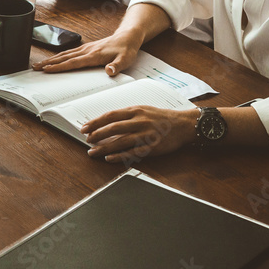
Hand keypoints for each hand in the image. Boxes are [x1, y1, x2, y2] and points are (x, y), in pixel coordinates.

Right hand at [33, 30, 143, 74]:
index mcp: (94, 55)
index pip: (73, 62)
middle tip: (36, 67)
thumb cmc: (126, 49)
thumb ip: (117, 66)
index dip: (60, 67)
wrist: (128, 37)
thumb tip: (109, 71)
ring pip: (65, 54)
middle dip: (49, 63)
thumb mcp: (125, 59)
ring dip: (51, 59)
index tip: (48, 70)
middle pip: (64, 57)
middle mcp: (87, 50)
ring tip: (40, 64)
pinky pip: (69, 52)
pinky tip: (54, 59)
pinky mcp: (86, 48)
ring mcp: (85, 48)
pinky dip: (59, 56)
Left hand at [80, 106, 197, 163]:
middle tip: (87, 140)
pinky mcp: (152, 147)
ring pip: (120, 141)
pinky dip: (119, 156)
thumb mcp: (144, 109)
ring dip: (104, 148)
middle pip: (113, 128)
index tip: (85, 127)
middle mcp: (140, 121)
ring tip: (93, 152)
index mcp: (136, 110)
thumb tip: (107, 121)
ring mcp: (146, 134)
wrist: (184, 124)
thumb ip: (127, 115)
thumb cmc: (162, 117)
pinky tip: (109, 158)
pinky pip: (132, 152)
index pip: (110, 115)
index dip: (96, 122)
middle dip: (97, 134)